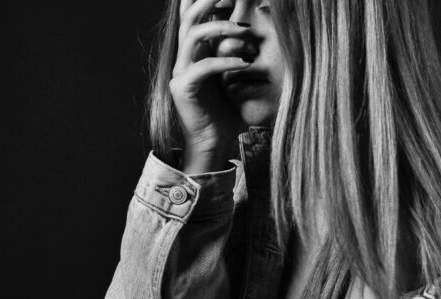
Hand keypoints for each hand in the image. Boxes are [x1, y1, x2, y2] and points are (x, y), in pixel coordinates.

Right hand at [171, 0, 251, 173]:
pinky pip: (203, 66)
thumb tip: (260, 30)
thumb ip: (241, 53)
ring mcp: (181, 72)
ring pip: (193, 36)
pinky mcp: (183, 88)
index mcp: (196, 52)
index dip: (207, 2)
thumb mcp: (238, 77)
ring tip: (244, 29)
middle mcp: (185, 58)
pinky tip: (245, 62)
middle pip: (189, 18)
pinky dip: (225, 60)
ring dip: (219, 27)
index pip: (195, 17)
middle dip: (208, 1)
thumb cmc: (230, 112)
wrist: (215, 143)